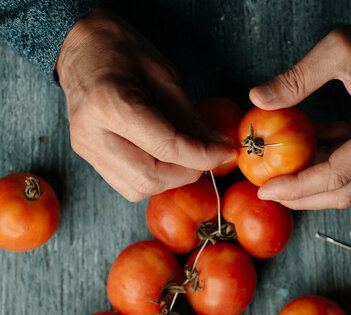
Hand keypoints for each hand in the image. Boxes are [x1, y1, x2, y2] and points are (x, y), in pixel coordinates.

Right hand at [56, 8, 236, 201]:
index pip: (166, 148)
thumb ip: (191, 117)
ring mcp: (86, 149)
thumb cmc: (120, 50)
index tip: (228, 151)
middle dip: (188, 172)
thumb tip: (219, 145)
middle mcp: (92, 134)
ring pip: (138, 188)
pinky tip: (167, 160)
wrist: (78, 45)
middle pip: (150, 177)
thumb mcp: (164, 75)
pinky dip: (154, 178)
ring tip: (188, 157)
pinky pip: (127, 184)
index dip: (204, 155)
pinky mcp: (88, 156)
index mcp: (109, 105)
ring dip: (171, 179)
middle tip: (209, 155)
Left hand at [250, 14, 350, 209]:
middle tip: (267, 192)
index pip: (337, 175)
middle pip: (344, 190)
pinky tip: (299, 150)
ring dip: (311, 182)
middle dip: (303, 196)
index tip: (267, 189)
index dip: (299, 187)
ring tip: (278, 175)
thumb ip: (297, 78)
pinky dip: (323, 161)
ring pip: (347, 183)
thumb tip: (258, 98)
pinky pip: (350, 164)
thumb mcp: (337, 50)